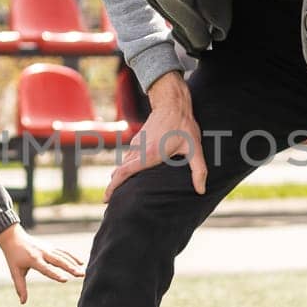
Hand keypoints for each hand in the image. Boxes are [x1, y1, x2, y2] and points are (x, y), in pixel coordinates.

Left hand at [0, 224, 85, 303]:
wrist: (13, 237)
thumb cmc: (13, 256)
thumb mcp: (15, 271)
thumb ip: (20, 287)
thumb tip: (23, 302)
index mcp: (33, 260)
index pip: (46, 268)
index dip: (55, 274)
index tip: (65, 280)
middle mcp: (42, 253)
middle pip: (58, 261)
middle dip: (70, 268)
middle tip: (80, 275)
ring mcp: (48, 248)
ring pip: (63, 256)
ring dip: (74, 263)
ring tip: (83, 272)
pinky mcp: (51, 246)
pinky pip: (63, 252)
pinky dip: (72, 256)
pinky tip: (81, 262)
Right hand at [104, 71, 206, 201]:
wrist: (172, 104)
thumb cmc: (183, 126)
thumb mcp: (195, 148)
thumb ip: (199, 170)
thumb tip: (201, 190)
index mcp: (149, 154)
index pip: (124, 172)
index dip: (113, 186)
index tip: (106, 198)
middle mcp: (138, 150)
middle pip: (120, 171)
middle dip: (113, 187)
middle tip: (109, 202)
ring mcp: (136, 144)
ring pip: (123, 164)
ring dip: (118, 177)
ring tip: (117, 192)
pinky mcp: (137, 141)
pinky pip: (127, 158)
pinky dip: (124, 168)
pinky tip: (127, 176)